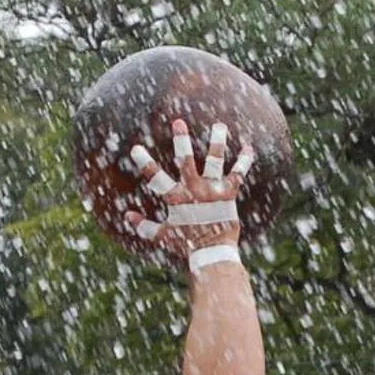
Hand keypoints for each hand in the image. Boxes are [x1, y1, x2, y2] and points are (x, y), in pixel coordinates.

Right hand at [125, 117, 250, 260]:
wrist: (213, 251)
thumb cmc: (186, 244)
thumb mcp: (162, 236)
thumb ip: (144, 225)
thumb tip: (126, 216)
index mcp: (176, 198)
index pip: (156, 177)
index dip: (145, 163)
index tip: (135, 148)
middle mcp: (194, 190)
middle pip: (186, 161)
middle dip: (181, 140)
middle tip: (178, 122)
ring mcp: (212, 190)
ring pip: (215, 161)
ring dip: (217, 142)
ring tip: (219, 126)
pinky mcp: (229, 194)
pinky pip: (238, 173)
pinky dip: (244, 160)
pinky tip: (248, 147)